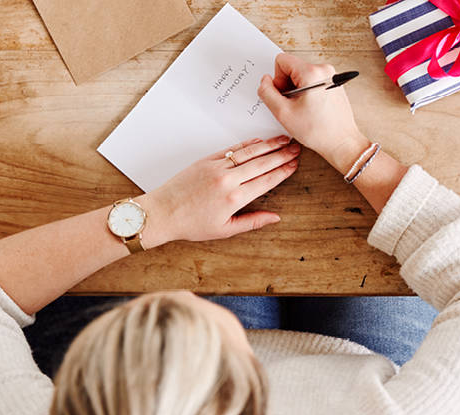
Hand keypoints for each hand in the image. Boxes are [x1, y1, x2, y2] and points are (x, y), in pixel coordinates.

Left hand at [137, 136, 299, 247]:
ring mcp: (217, 167)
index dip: (283, 171)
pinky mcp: (206, 160)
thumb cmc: (192, 224)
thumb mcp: (225, 230)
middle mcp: (228, 180)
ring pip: (249, 153)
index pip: (267, 180)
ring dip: (268, 145)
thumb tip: (275, 218)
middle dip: (281, 155)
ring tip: (283, 140)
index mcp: (235, 199)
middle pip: (262, 163)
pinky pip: (232, 149)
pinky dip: (247, 144)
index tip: (294, 164)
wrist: (163, 212)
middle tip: (295, 148)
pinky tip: (259, 141)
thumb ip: (253, 222)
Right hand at [257, 54, 370, 174]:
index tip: (284, 96)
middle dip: (288, 85)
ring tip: (304, 108)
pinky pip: (313, 81)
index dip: (277, 79)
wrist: (342, 142)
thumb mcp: (283, 113)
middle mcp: (324, 69)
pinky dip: (308, 92)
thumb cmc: (318, 131)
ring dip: (298, 90)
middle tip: (294, 105)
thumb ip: (267, 92)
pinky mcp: (334, 83)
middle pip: (293, 67)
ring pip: (302, 75)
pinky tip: (312, 108)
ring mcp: (332, 75)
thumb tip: (265, 81)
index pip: (282, 60)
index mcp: (312, 73)